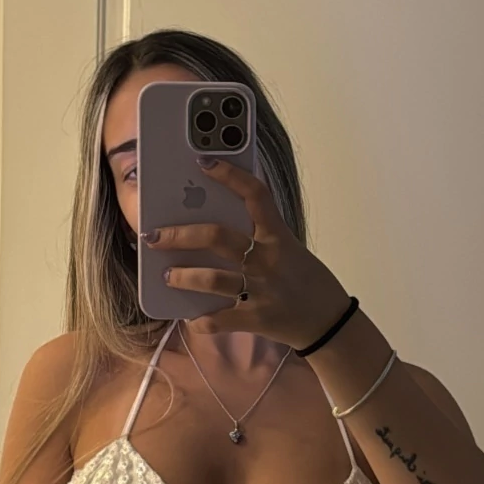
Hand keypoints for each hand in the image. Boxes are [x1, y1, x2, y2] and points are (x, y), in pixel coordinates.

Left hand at [145, 155, 349, 348]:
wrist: (330, 322)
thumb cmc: (307, 281)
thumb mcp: (289, 249)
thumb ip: (260, 236)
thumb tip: (214, 224)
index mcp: (278, 236)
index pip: (255, 195)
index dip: (229, 175)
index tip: (203, 161)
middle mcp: (268, 259)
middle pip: (217, 237)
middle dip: (179, 235)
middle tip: (153, 235)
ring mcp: (262, 290)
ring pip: (213, 279)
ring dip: (183, 277)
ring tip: (166, 276)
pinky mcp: (257, 319)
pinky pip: (220, 319)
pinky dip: (201, 320)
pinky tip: (191, 318)